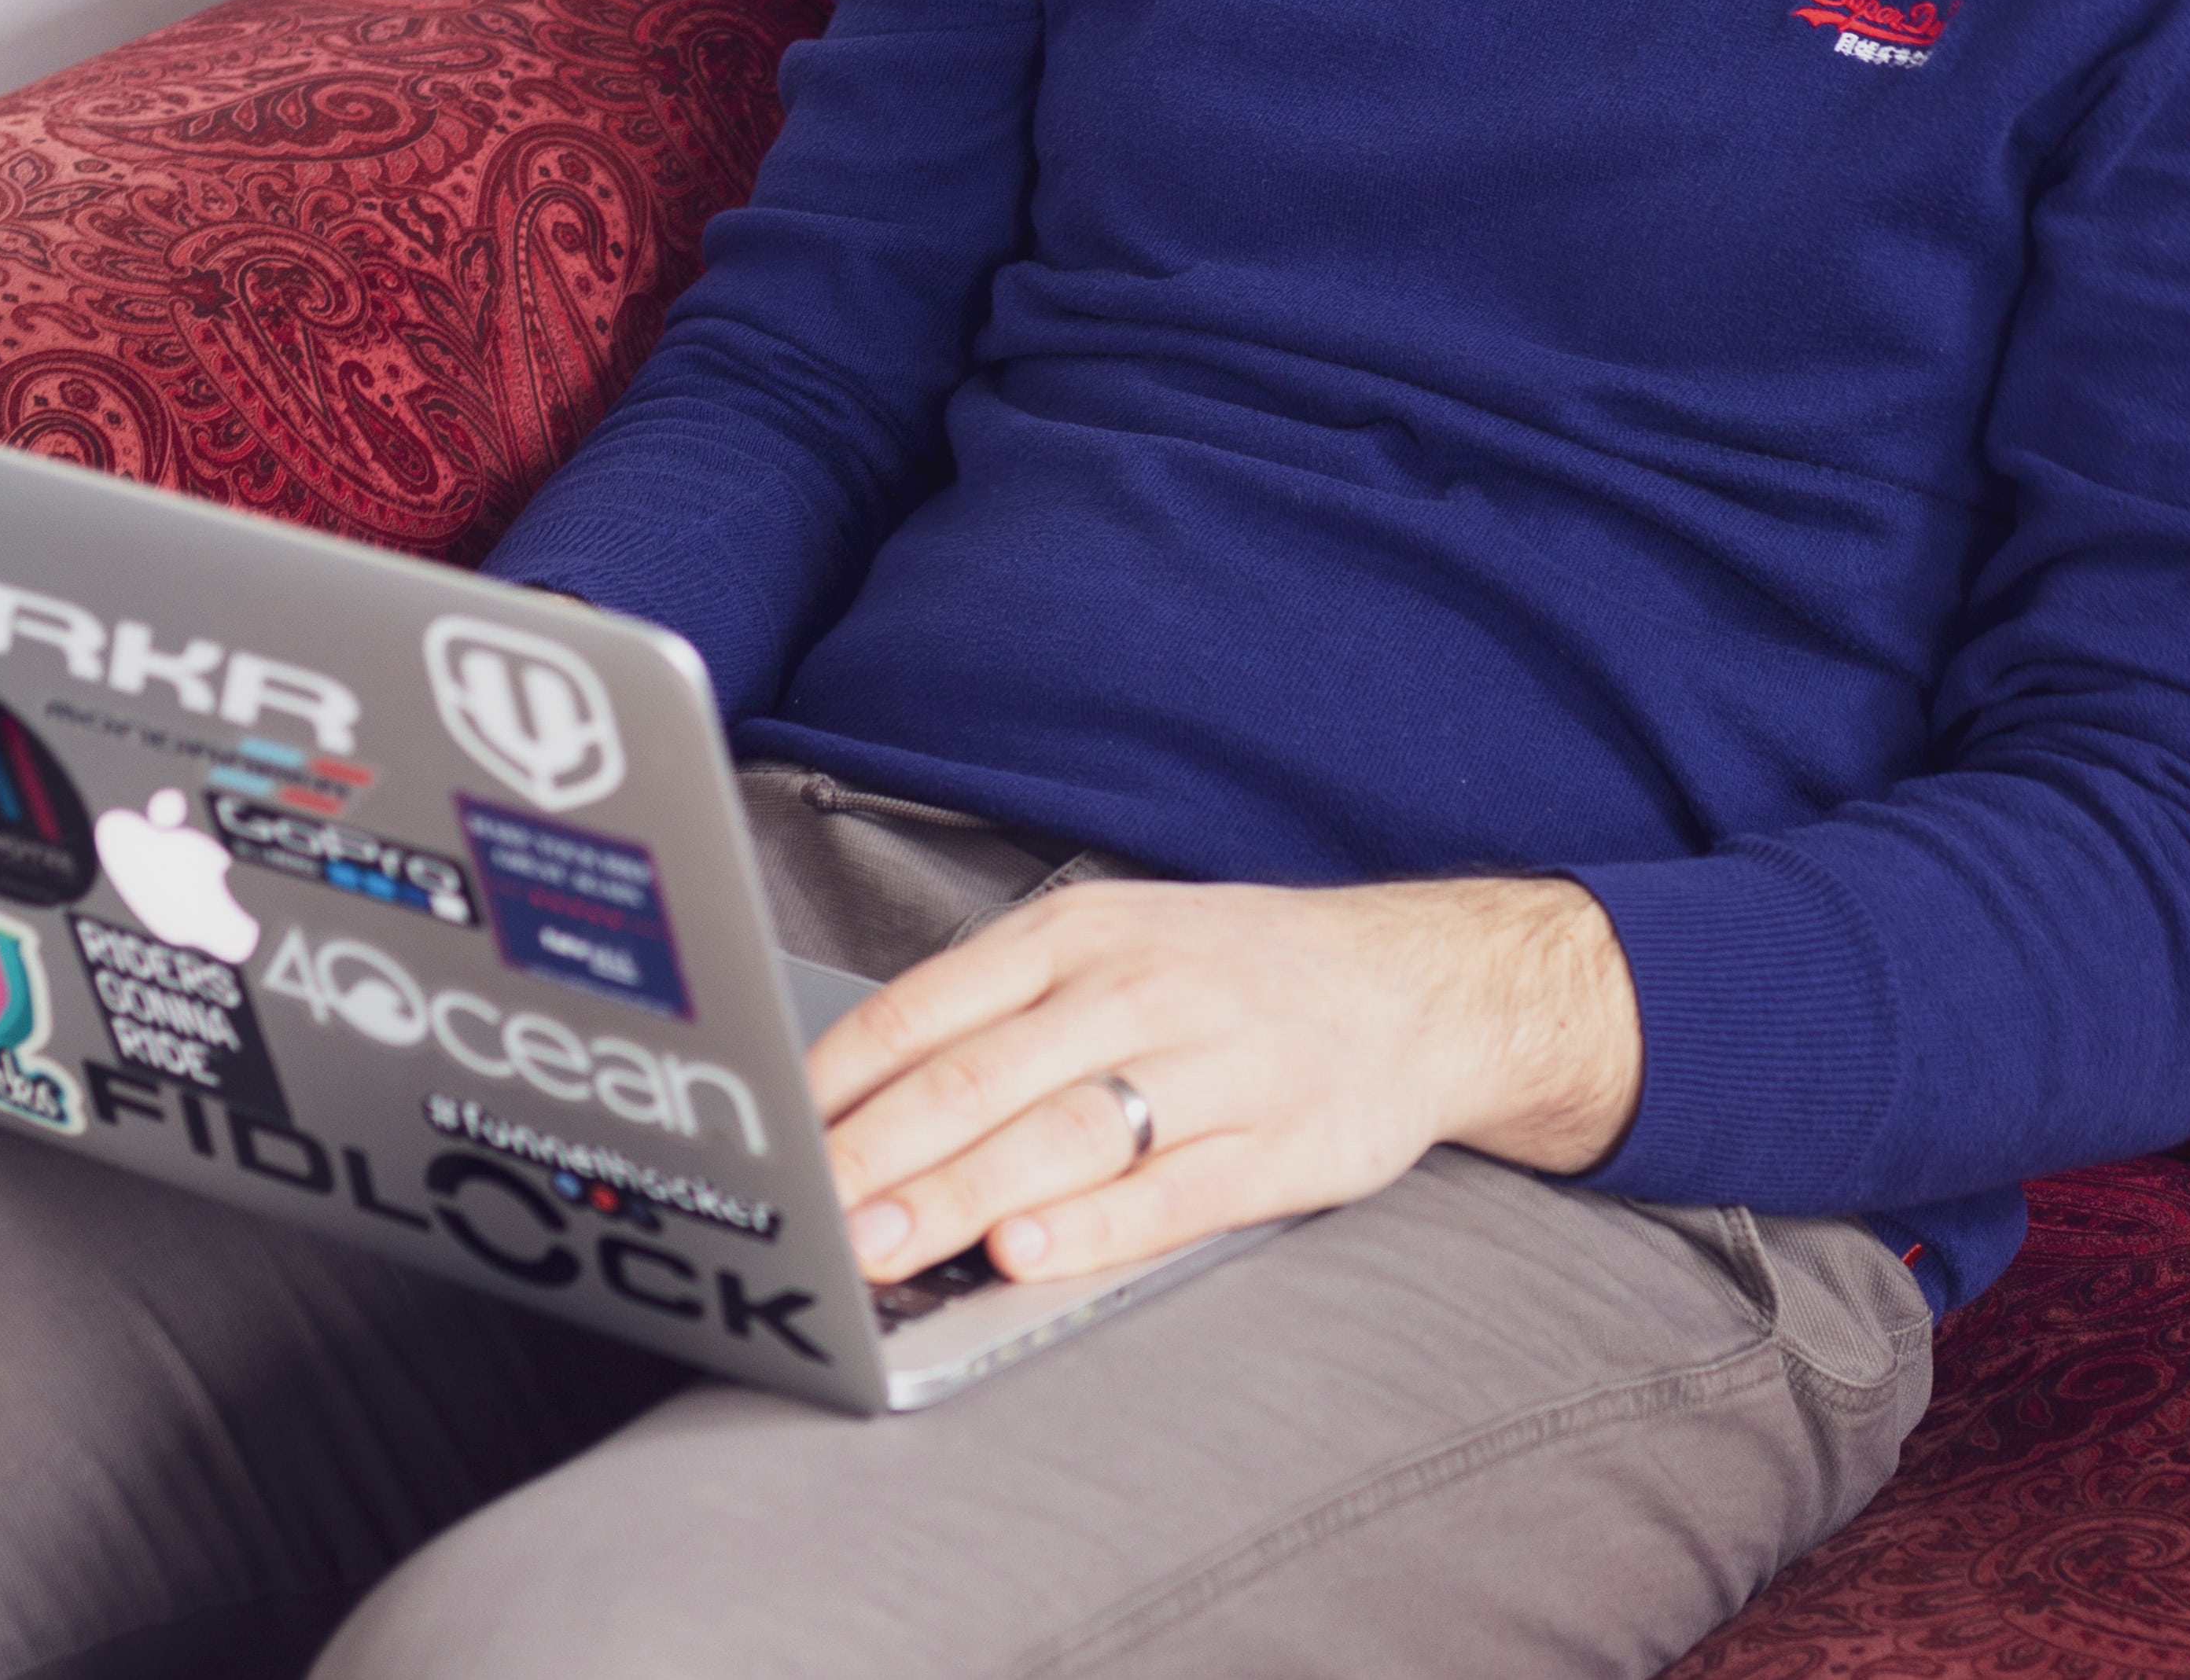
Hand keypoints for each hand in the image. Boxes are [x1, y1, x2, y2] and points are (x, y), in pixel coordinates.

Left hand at [807, 873, 1642, 1288]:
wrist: (1418, 982)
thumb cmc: (1233, 975)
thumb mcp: (1116, 946)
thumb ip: (1000, 1013)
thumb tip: (855, 1100)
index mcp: (1082, 934)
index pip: (931, 1003)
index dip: (841, 1078)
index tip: (772, 1139)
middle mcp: (1142, 986)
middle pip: (984, 1075)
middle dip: (881, 1151)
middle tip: (805, 1215)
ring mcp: (1216, 1063)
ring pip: (1065, 1134)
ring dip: (960, 1195)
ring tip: (882, 1244)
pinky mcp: (1280, 1142)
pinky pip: (1172, 1191)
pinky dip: (1092, 1226)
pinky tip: (1025, 1254)